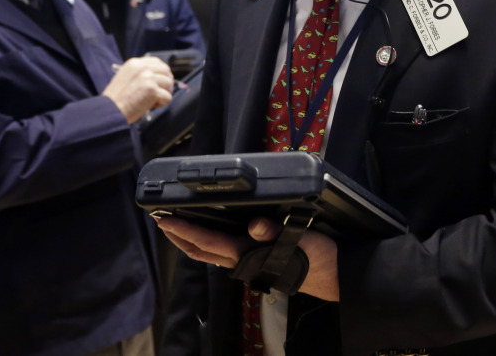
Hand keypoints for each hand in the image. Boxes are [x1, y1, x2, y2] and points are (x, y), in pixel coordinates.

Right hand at [101, 56, 173, 123]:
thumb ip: (140, 74)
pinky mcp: (152, 90)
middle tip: (161, 93)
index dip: (162, 72)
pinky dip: (161, 104)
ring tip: (150, 101)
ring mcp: (148, 78)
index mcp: (134, 64)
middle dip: (166, 83)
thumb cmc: (116, 99)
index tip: (161, 81)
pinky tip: (149, 106)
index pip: (157, 62)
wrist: (110, 110)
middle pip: (166, 71)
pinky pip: (168, 97)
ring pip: (169, 84)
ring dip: (163, 94)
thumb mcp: (125, 78)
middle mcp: (142, 68)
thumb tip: (158, 77)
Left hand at [155, 215, 339, 301]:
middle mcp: (242, 261)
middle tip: (162, 219)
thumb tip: (254, 226)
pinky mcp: (255, 262)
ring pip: (209, 255)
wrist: (334, 277)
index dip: (184, 229)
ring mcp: (247, 264)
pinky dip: (207, 243)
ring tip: (177, 226)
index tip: (165, 219)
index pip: (208, 242)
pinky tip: (209, 234)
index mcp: (248, 254)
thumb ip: (275, 232)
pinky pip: (222, 254)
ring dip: (190, 241)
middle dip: (178, 236)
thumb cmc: (317, 258)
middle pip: (200, 251)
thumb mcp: (300, 239)